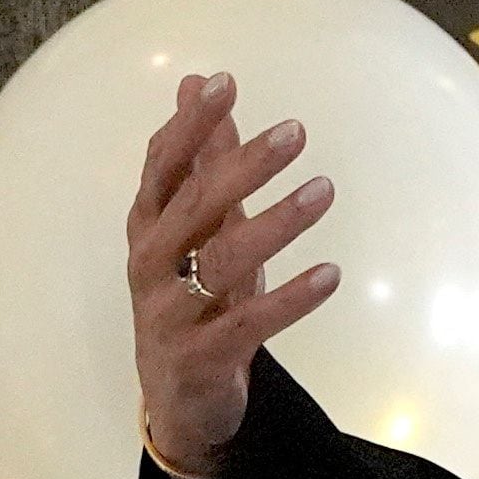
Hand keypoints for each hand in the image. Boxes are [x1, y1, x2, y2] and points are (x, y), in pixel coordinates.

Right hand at [125, 74, 338, 478]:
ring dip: (277, 223)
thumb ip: (200, 158)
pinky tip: (330, 274)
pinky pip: (248, 323)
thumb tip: (195, 82)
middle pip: (194, 206)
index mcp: (148, 225)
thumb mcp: (198, 226)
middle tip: (295, 131)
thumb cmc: (191, 295)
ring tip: (325, 190)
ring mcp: (170, 313)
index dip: (190, 126)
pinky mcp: (200, 356)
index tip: (224, 84)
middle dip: (244, 166)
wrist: (179, 397)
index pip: (161, 166)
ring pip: (222, 261)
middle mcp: (150, 264)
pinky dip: (291, 298)